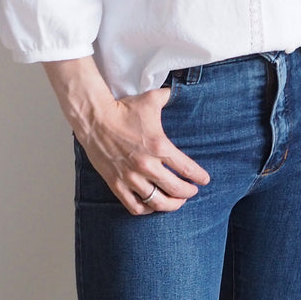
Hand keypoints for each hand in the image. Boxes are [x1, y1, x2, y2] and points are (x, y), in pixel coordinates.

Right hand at [76, 87, 209, 214]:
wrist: (96, 119)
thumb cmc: (124, 110)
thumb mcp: (152, 100)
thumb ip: (170, 96)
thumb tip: (181, 90)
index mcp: (159, 146)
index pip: (186, 168)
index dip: (198, 176)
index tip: (204, 180)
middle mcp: (147, 165)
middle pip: (175, 189)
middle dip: (187, 193)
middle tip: (192, 191)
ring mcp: (130, 177)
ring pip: (156, 201)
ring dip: (170, 204)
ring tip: (177, 202)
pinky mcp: (116, 184)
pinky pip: (134, 206)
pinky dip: (146, 209)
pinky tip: (153, 206)